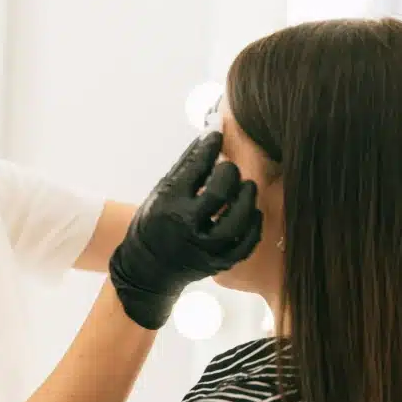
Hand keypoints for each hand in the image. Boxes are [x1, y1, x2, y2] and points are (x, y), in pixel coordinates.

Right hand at [109, 131, 262, 328]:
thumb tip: (210, 133)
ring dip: (248, 198)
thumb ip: (186, 164)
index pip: (195, 167)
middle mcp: (186, 226)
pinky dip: (254, 226)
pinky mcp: (218, 264)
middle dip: (230, 174)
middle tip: (229, 169)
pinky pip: (246, 245)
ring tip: (246, 188)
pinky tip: (252, 213)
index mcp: (168, 203)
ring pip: (239, 221)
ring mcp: (204, 248)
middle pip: (221, 193)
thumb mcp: (161, 191)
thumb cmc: (154, 221)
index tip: (217, 136)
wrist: (147, 268)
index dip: (210, 146)